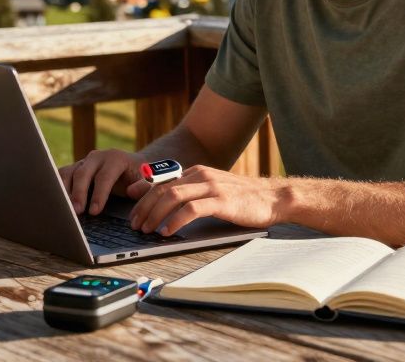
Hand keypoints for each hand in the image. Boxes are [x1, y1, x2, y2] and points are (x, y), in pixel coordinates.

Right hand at [58, 149, 149, 214]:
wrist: (133, 166)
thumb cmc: (141, 176)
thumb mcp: (149, 180)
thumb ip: (144, 186)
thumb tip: (131, 191)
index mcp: (115, 158)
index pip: (104, 177)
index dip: (99, 194)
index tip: (94, 211)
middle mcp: (97, 157)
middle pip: (83, 173)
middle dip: (78, 193)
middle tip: (76, 212)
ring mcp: (84, 162)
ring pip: (69, 172)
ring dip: (63, 190)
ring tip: (62, 208)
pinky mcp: (75, 169)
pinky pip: (62, 175)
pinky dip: (56, 187)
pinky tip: (55, 202)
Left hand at [129, 165, 286, 235]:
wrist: (274, 197)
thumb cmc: (243, 198)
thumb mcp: (213, 191)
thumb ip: (191, 193)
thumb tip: (165, 205)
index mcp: (197, 172)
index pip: (161, 182)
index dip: (142, 195)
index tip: (130, 209)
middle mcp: (201, 176)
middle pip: (162, 189)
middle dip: (144, 208)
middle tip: (135, 225)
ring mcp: (212, 187)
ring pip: (173, 197)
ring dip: (155, 214)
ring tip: (147, 229)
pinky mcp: (222, 201)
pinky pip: (192, 209)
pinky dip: (175, 220)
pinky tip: (168, 231)